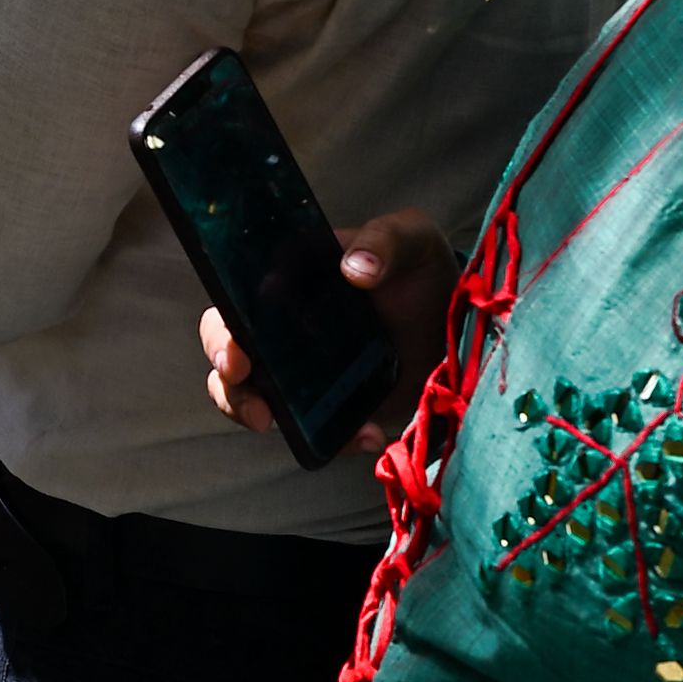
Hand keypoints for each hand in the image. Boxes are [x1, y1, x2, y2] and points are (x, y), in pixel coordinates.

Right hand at [202, 212, 457, 443]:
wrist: (458, 322)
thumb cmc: (422, 270)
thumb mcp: (412, 240)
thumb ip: (385, 240)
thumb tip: (354, 268)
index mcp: (289, 280)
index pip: (236, 302)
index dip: (224, 330)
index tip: (237, 354)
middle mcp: (284, 327)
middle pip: (230, 355)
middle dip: (228, 384)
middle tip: (255, 407)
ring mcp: (304, 371)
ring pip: (253, 397)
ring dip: (255, 416)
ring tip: (285, 429)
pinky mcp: (333, 407)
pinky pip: (315, 433)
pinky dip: (335, 441)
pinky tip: (368, 435)